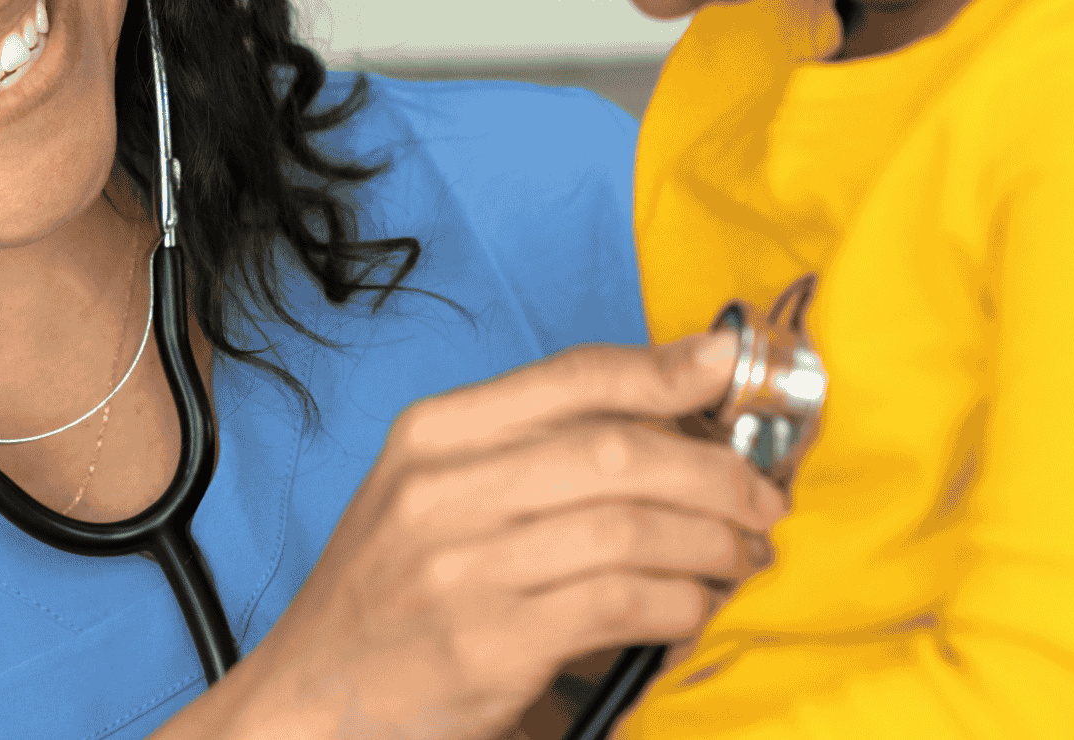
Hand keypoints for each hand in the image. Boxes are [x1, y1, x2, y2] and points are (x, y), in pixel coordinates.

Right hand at [175, 331, 786, 739]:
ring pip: (631, 527)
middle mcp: (442, 489)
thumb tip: (670, 398)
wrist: (311, 702)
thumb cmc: (390, 595)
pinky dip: (681, 604)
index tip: (733, 370)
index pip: (572, 377)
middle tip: (762, 500)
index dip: (666, 370)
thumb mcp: (435, 495)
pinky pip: (622, 604)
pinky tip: (695, 610)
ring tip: (741, 558)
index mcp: (432, 435)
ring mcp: (463, 567)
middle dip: (714, 471)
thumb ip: (533, 447)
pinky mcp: (491, 643)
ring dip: (712, 543)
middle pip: (617, 450)